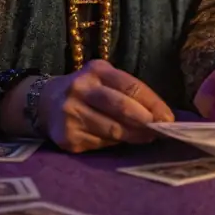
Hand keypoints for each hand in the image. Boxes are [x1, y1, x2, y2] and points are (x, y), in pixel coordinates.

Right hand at [37, 60, 173, 152]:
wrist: (46, 103)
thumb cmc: (88, 91)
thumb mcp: (105, 80)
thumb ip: (129, 94)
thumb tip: (161, 117)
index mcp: (96, 70)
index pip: (131, 86)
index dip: (153, 103)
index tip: (168, 117)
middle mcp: (80, 89)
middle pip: (121, 107)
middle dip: (145, 121)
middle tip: (161, 130)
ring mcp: (71, 113)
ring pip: (112, 130)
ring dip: (135, 136)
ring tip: (147, 138)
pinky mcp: (67, 137)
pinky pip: (100, 143)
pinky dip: (115, 144)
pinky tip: (122, 142)